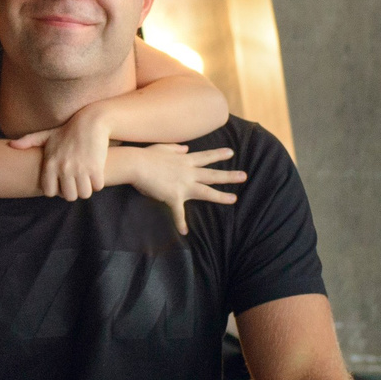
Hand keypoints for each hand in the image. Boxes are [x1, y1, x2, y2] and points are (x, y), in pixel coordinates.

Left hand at [9, 105, 112, 199]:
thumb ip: (29, 141)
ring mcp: (80, 169)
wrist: (91, 121)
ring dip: (87, 188)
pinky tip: (96, 174)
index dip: (57, 190)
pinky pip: (97, 186)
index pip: (49, 192)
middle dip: (74, 192)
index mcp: (50, 163)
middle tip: (77, 183)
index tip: (62, 183)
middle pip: (69, 196)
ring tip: (87, 179)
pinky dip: (98, 182)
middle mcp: (63, 168)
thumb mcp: (47, 134)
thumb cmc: (68, 130)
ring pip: (84, 194)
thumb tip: (11, 145)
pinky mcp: (95, 168)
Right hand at [121, 144, 244, 235]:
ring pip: (206, 192)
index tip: (231, 153)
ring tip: (234, 199)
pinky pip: (178, 213)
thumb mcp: (163, 147)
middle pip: (213, 175)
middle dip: (229, 176)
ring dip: (220, 196)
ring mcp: (183, 185)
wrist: (136, 164)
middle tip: (244, 176)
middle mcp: (188, 172)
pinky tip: (184, 232)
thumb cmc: (146, 155)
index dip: (219, 154)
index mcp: (185, 160)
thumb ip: (176, 148)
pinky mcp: (173, 197)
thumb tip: (186, 148)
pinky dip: (180, 222)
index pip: (206, 157)